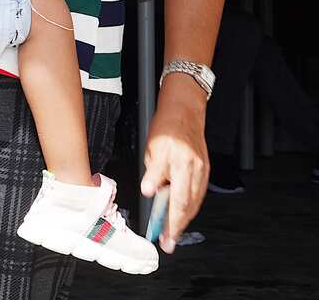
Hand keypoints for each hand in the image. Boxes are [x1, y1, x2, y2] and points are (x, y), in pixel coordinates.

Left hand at [140, 74, 207, 252]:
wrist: (185, 110)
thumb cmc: (165, 127)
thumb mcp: (151, 149)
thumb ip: (153, 173)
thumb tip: (149, 193)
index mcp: (179, 164)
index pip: (176, 201)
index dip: (169, 222)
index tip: (163, 237)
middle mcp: (194, 169)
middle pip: (188, 206)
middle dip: (177, 227)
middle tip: (168, 242)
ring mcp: (202, 170)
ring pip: (195, 202)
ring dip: (184, 219)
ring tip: (173, 233)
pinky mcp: (205, 169)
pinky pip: (198, 193)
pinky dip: (190, 205)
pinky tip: (182, 213)